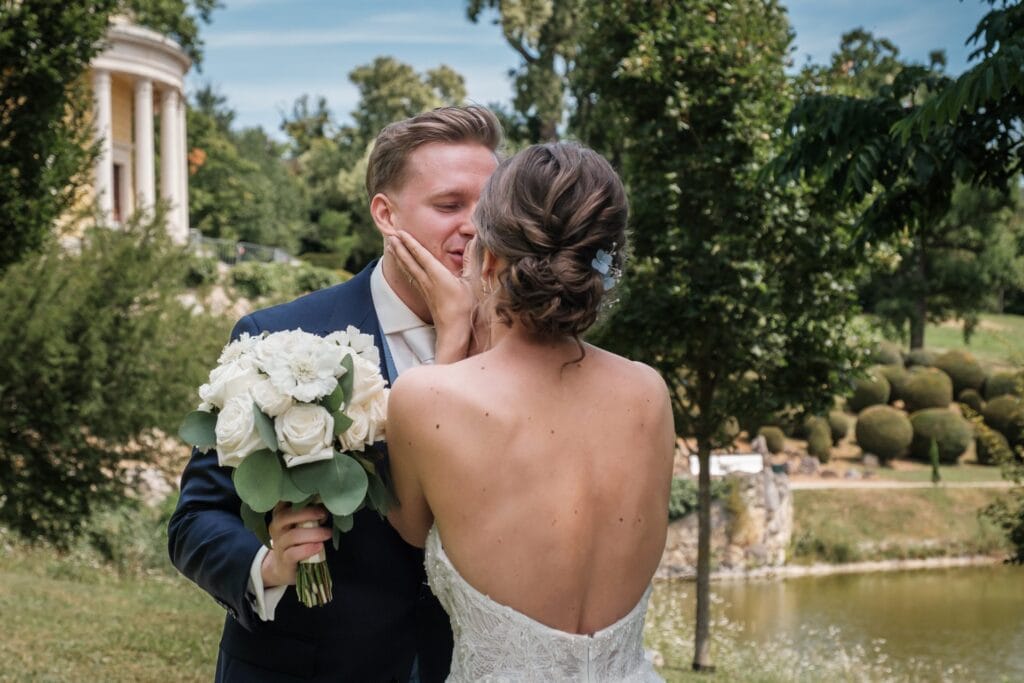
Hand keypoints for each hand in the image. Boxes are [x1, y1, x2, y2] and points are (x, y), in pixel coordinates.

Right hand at [260, 502, 330, 588]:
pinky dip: (308, 549)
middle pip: (286, 516)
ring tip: (328, 533)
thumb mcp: (301, 525)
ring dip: (314, 533)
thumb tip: (326, 505)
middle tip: (324, 514)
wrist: (283, 567)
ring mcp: (278, 544)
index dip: (297, 498)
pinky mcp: (284, 560)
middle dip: (307, 513)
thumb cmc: (297, 540)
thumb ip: (310, 515)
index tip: (315, 496)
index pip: (282, 502)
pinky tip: (319, 546)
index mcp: (280, 514)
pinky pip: (294, 553)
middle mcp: (276, 527)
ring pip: (293, 536)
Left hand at [386, 230, 473, 362]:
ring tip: (392, 245)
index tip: (401, 232)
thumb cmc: (464, 307)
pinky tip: (403, 265)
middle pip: (410, 260)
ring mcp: (424, 288)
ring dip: (400, 256)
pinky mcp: (425, 294)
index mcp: (437, 275)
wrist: (453, 330)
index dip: (410, 243)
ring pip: (408, 268)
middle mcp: (427, 280)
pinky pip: (411, 276)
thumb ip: (470, 260)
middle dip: (400, 247)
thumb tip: (475, 241)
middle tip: (390, 235)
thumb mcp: (470, 282)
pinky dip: (405, 267)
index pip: (421, 255)